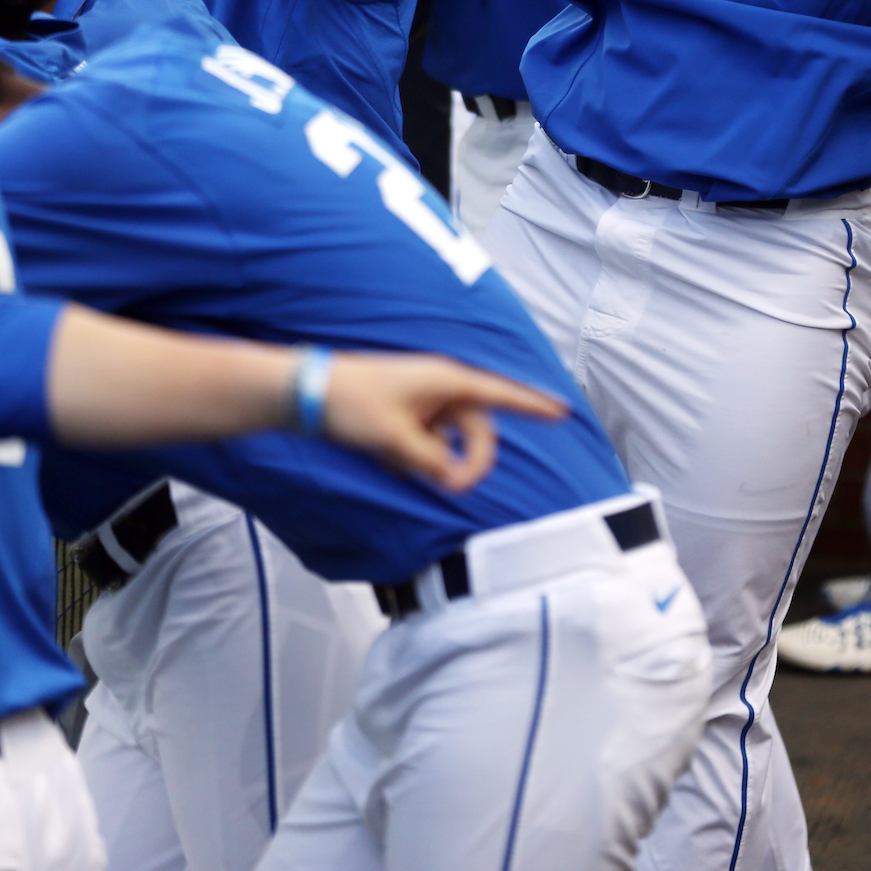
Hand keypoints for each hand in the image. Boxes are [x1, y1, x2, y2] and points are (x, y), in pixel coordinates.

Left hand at [321, 356, 568, 492]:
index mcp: (446, 381)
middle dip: (471, 461)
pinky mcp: (406, 415)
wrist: (308, 392)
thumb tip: (451, 476)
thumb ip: (431, 462)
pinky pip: (428, 443)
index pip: (502, 394)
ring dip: (437, 462)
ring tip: (401, 465)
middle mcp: (440, 388)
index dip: (534, 406)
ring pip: (451, 441)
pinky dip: (416, 458)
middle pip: (478, 430)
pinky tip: (387, 458)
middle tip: (453, 488)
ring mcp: (422, 402)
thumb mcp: (396, 440)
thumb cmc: (350, 403)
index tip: (563, 412)